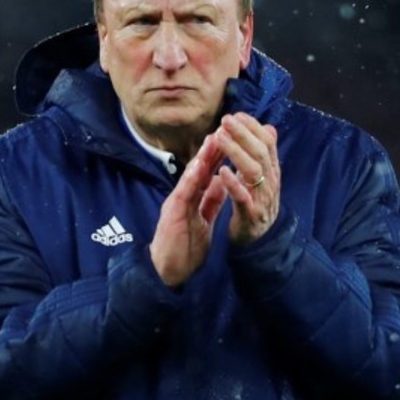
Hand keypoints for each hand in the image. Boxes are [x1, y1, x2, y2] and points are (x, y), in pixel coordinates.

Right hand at [149, 134, 227, 286]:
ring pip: (191, 176)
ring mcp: (177, 203)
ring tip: (212, 139)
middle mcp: (184, 196)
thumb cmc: (185, 248)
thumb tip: (221, 182)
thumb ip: (211, 200)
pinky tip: (198, 167)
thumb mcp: (204, 219)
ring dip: (201, 158)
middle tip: (224, 128)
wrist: (168, 271)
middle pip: (200, 170)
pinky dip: (190, 179)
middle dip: (212, 150)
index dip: (219, 156)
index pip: (208, 173)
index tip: (231, 138)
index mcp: (194, 198)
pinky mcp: (173, 214)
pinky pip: (183, 194)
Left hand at [207, 113, 279, 245]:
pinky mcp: (250, 215)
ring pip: (253, 170)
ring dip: (236, 152)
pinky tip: (222, 171)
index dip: (253, 127)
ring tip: (220, 138)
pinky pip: (243, 197)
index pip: (268, 143)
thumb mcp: (262, 177)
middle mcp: (271, 182)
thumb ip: (263, 154)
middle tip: (226, 120)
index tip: (237, 114)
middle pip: (260, 152)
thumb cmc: (256, 204)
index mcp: (272, 171)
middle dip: (243, 134)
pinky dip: (233, 183)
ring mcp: (262, 198)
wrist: (258, 241)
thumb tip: (269, 127)